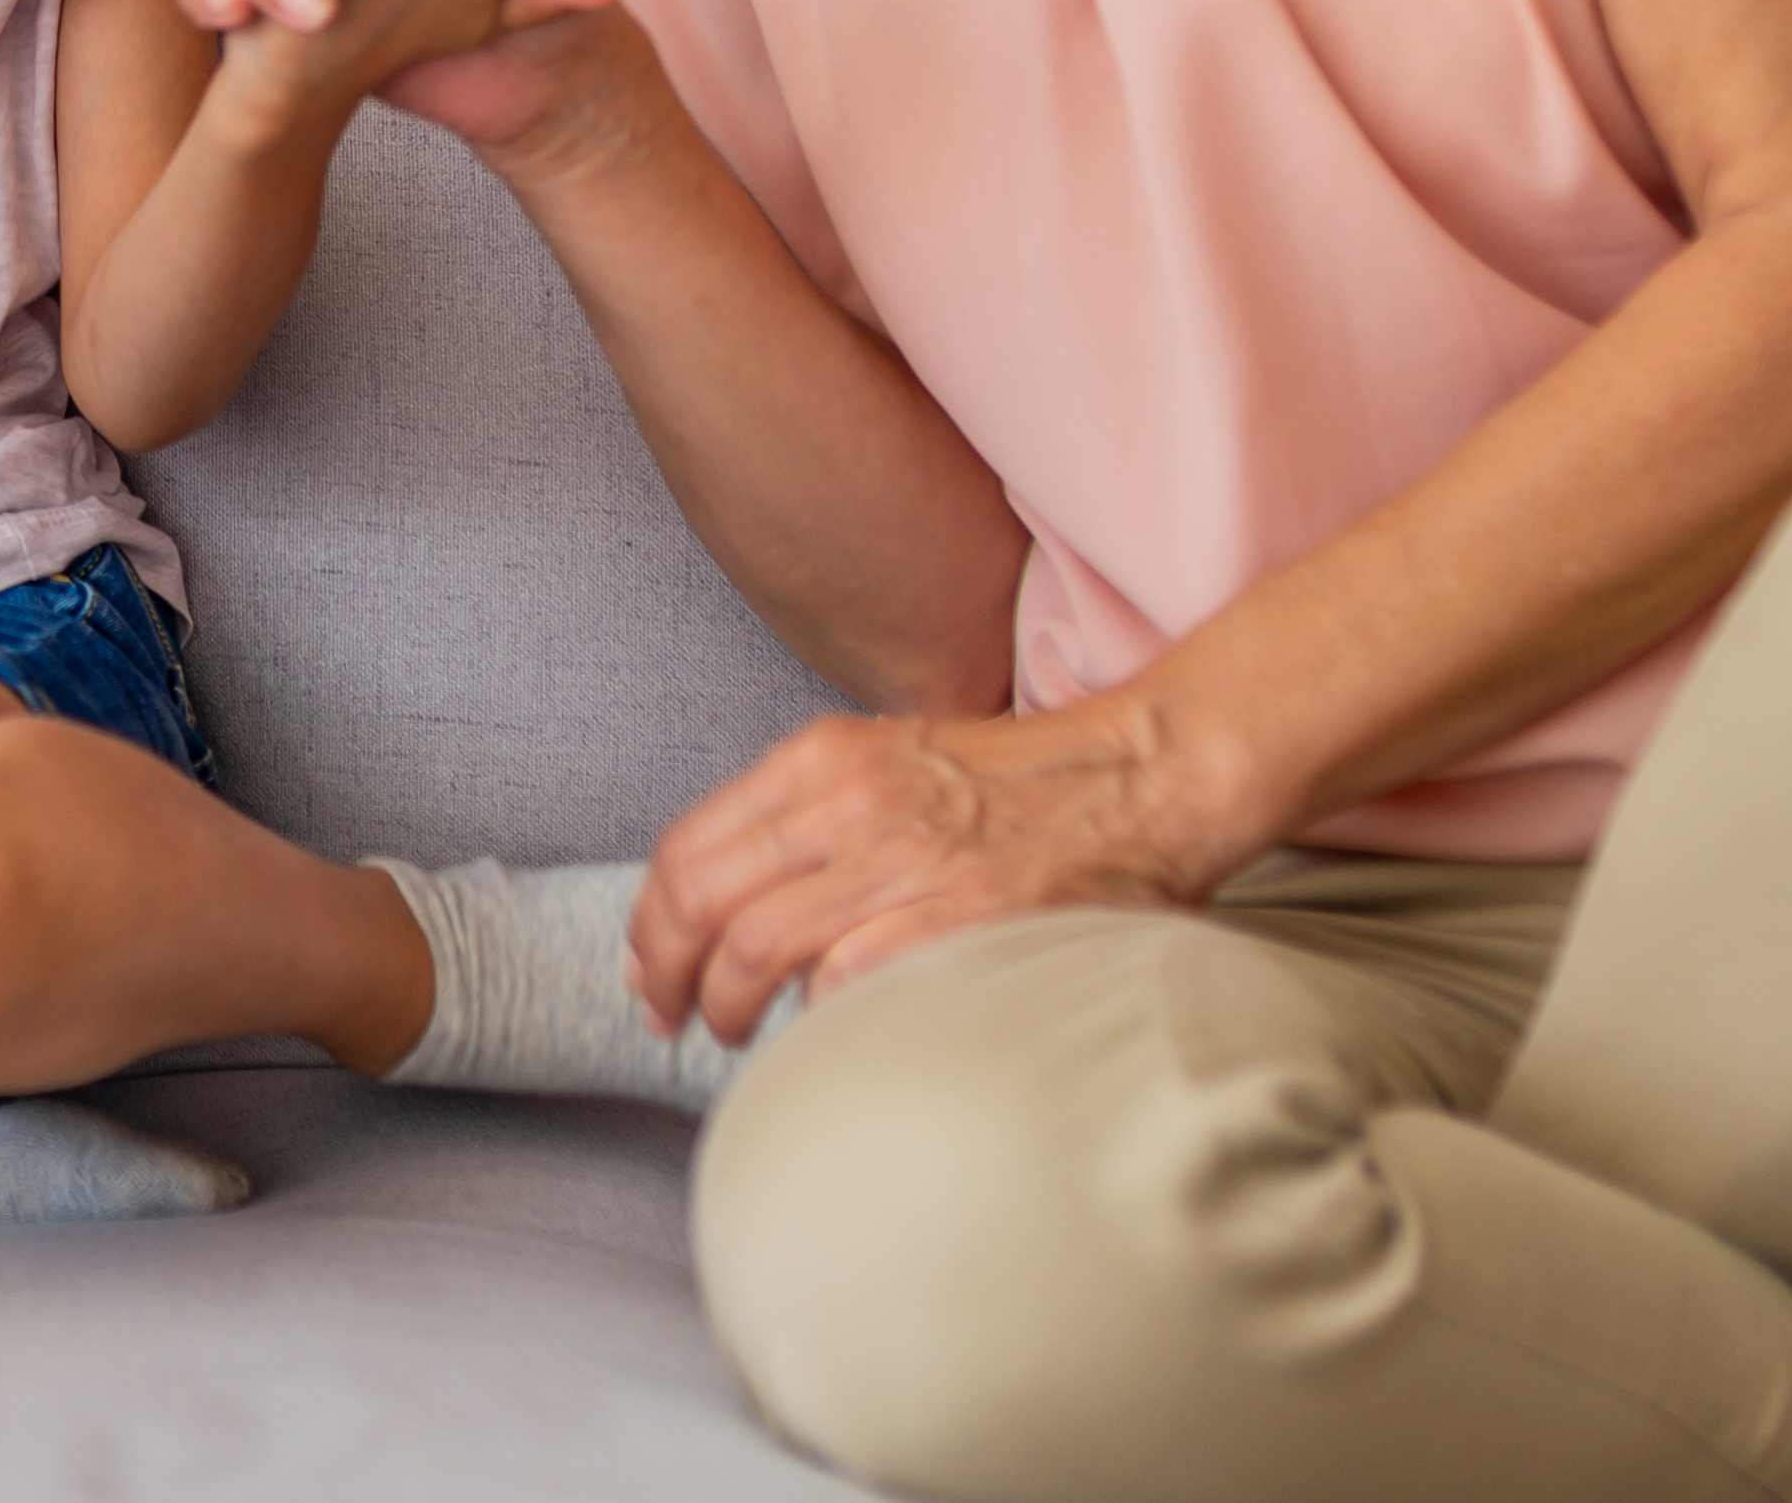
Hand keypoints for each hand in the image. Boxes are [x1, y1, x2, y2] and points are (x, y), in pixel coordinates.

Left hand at [627, 700, 1240, 1041]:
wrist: (1145, 775)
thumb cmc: (1019, 784)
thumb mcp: (891, 762)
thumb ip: (812, 819)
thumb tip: (732, 901)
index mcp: (822, 759)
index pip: (687, 847)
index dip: (649, 924)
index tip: (646, 970)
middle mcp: (847, 801)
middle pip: (700, 903)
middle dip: (665, 976)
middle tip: (669, 1019)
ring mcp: (904, 860)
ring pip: (757, 950)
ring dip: (727, 1008)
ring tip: (732, 1033)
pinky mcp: (960, 917)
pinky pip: (846, 984)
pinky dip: (818, 1018)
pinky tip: (823, 1032)